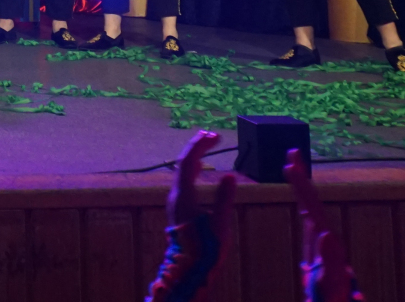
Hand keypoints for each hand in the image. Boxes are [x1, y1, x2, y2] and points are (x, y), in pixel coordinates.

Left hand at [170, 130, 236, 246]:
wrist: (188, 270)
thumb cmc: (206, 249)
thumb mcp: (220, 223)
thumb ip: (224, 198)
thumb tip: (229, 176)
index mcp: (184, 196)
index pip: (188, 162)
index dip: (201, 146)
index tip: (215, 136)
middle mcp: (176, 195)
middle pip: (182, 163)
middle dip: (196, 146)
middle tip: (211, 135)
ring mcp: (175, 202)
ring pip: (181, 172)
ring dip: (194, 156)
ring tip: (206, 145)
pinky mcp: (178, 208)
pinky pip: (183, 181)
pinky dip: (192, 169)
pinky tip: (199, 169)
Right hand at [286, 149, 356, 301]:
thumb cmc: (332, 298)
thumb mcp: (329, 282)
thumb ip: (330, 261)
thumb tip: (327, 232)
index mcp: (327, 241)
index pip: (313, 206)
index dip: (301, 185)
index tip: (290, 165)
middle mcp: (326, 237)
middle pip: (313, 200)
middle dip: (302, 177)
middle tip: (292, 152)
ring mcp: (322, 242)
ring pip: (311, 207)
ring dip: (302, 185)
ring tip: (292, 165)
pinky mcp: (317, 250)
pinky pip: (308, 220)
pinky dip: (302, 204)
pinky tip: (300, 200)